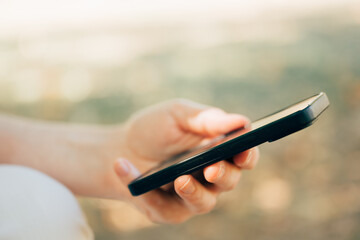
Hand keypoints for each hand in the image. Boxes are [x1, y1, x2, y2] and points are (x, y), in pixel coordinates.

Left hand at [114, 99, 258, 223]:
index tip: (242, 150)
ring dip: (194, 192)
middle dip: (222, 175)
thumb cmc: (155, 129)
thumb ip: (207, 119)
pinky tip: (124, 166)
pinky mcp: (167, 209)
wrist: (119, 147)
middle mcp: (209, 176)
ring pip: (203, 202)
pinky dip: (145, 189)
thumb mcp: (178, 115)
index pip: (243, 156)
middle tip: (211, 169)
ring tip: (180, 179)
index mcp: (218, 151)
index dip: (247, 155)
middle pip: (228, 181)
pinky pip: (163, 207)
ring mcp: (189, 195)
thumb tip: (241, 121)